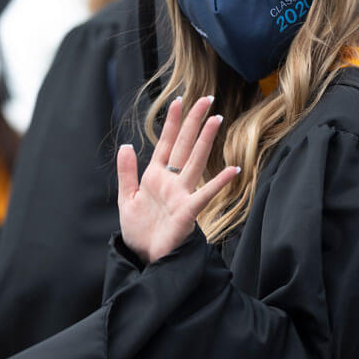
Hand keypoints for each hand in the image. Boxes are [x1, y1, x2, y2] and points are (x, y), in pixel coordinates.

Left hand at [116, 95, 240, 263]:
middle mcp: (171, 181)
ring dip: (205, 140)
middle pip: (185, 146)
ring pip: (195, 162)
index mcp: (155, 176)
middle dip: (194, 122)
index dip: (172, 123)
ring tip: (216, 119)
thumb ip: (127, 172)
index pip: (166, 144)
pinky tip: (233, 170)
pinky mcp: (187, 212)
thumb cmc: (140, 231)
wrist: (145, 259)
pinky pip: (204, 195)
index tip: (178, 101)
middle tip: (206, 99)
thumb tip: (126, 145)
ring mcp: (181, 195)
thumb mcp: (127, 199)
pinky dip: (218, 183)